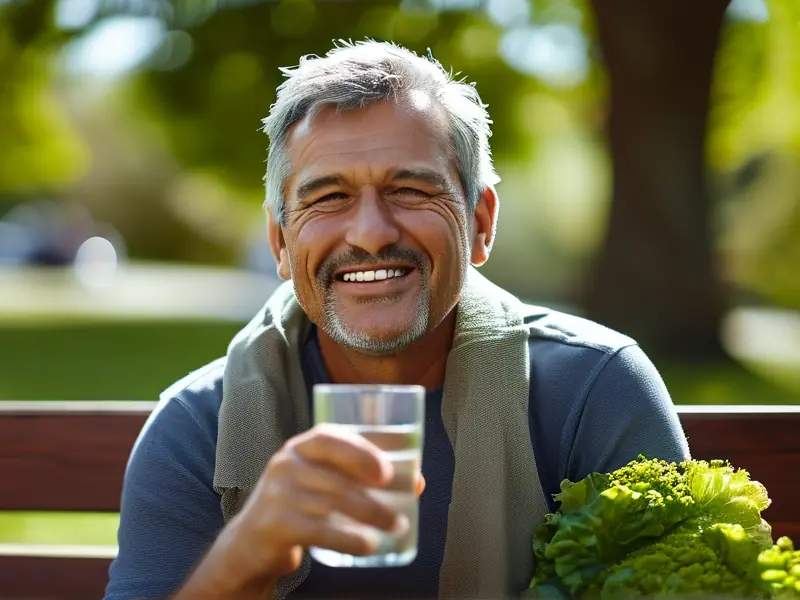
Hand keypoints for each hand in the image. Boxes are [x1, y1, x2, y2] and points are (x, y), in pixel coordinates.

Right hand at [205, 425, 423, 590]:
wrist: (250, 541)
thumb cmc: (300, 504)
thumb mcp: (322, 481)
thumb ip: (363, 477)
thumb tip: (417, 482)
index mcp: (301, 447)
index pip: (329, 438)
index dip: (360, 453)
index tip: (386, 472)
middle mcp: (286, 464)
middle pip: (336, 479)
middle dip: (374, 499)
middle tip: (399, 514)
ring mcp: (278, 494)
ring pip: (333, 505)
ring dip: (370, 519)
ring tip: (393, 529)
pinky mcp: (276, 525)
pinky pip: (320, 531)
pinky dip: (349, 540)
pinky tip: (368, 545)